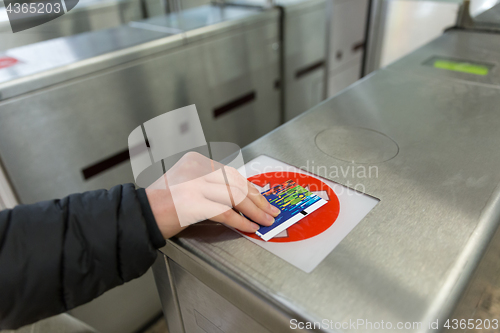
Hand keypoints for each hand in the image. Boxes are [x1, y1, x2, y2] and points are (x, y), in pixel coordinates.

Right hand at [146, 152, 279, 238]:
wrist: (140, 215)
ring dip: (253, 211)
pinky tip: (249, 226)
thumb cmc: (162, 204)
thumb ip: (209, 185)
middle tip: (270, 210)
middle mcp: (196, 169)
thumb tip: (240, 198)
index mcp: (196, 161)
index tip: (262, 198)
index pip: (230, 174)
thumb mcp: (187, 184)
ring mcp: (195, 185)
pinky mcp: (194, 202)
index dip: (250, 188)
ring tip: (264, 221)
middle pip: (235, 184)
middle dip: (256, 200)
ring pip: (234, 197)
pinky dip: (240, 221)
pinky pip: (225, 212)